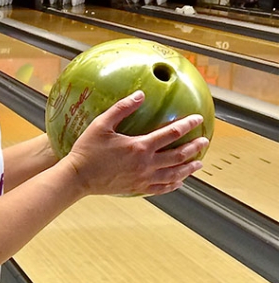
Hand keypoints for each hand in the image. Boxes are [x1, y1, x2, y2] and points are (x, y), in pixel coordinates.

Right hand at [64, 90, 207, 196]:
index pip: (171, 133)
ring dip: (189, 168)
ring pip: (174, 174)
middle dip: (194, 147)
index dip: (187, 125)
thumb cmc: (87, 150)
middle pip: (179, 155)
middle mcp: (146, 164)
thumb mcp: (101, 125)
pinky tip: (180, 181)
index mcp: (139, 146)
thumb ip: (122, 108)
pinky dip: (174, 184)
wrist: (78, 177)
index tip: (197, 119)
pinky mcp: (138, 188)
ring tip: (199, 163)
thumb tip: (140, 95)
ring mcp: (144, 178)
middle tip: (204, 141)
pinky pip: (162, 188)